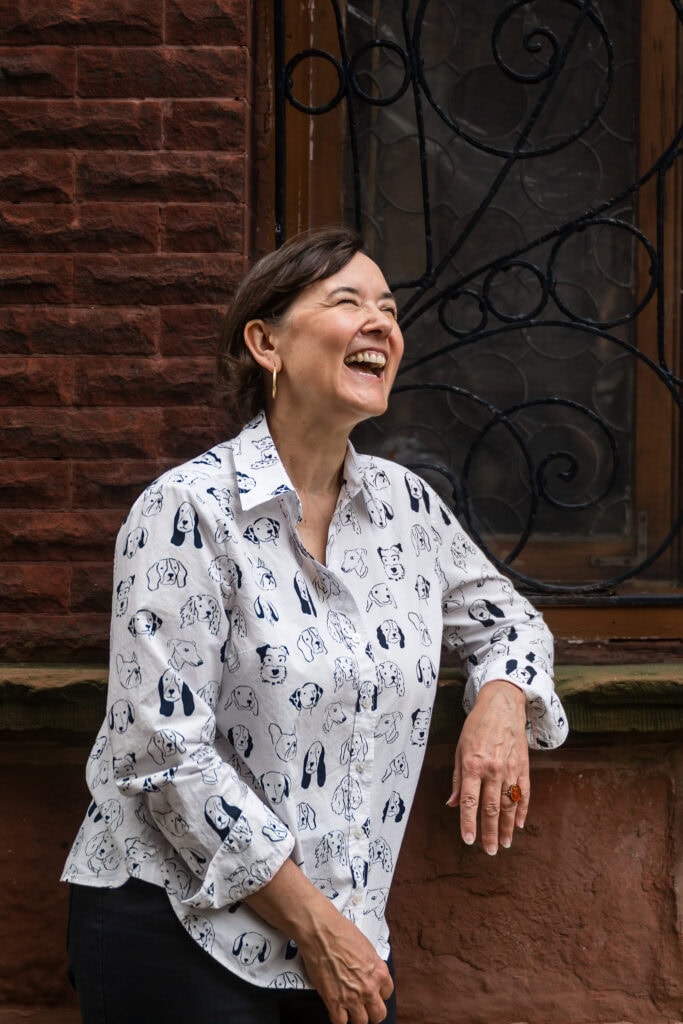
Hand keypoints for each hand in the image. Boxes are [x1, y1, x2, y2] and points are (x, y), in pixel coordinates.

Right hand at [297, 911, 393, 1023]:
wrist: (321, 932)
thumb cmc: (341, 932)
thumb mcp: (366, 947)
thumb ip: (370, 965)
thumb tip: (367, 972)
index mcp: (379, 972)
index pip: (387, 993)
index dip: (378, 993)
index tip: (372, 992)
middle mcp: (369, 988)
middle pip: (378, 1014)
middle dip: (371, 1011)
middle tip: (363, 1006)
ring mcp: (352, 997)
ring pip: (361, 1022)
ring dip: (355, 1016)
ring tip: (348, 1009)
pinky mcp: (334, 1002)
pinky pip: (340, 1022)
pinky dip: (338, 1018)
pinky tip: (335, 1010)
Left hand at [447, 678, 528, 854]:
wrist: (502, 705)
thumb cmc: (476, 726)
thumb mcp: (460, 749)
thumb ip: (457, 778)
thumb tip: (452, 804)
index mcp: (473, 765)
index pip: (469, 801)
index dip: (468, 823)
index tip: (469, 841)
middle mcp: (492, 770)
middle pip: (491, 808)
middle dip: (490, 832)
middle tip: (490, 851)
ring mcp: (510, 769)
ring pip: (509, 805)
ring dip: (508, 827)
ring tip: (505, 844)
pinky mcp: (523, 766)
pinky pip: (524, 793)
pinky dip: (522, 810)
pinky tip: (519, 824)